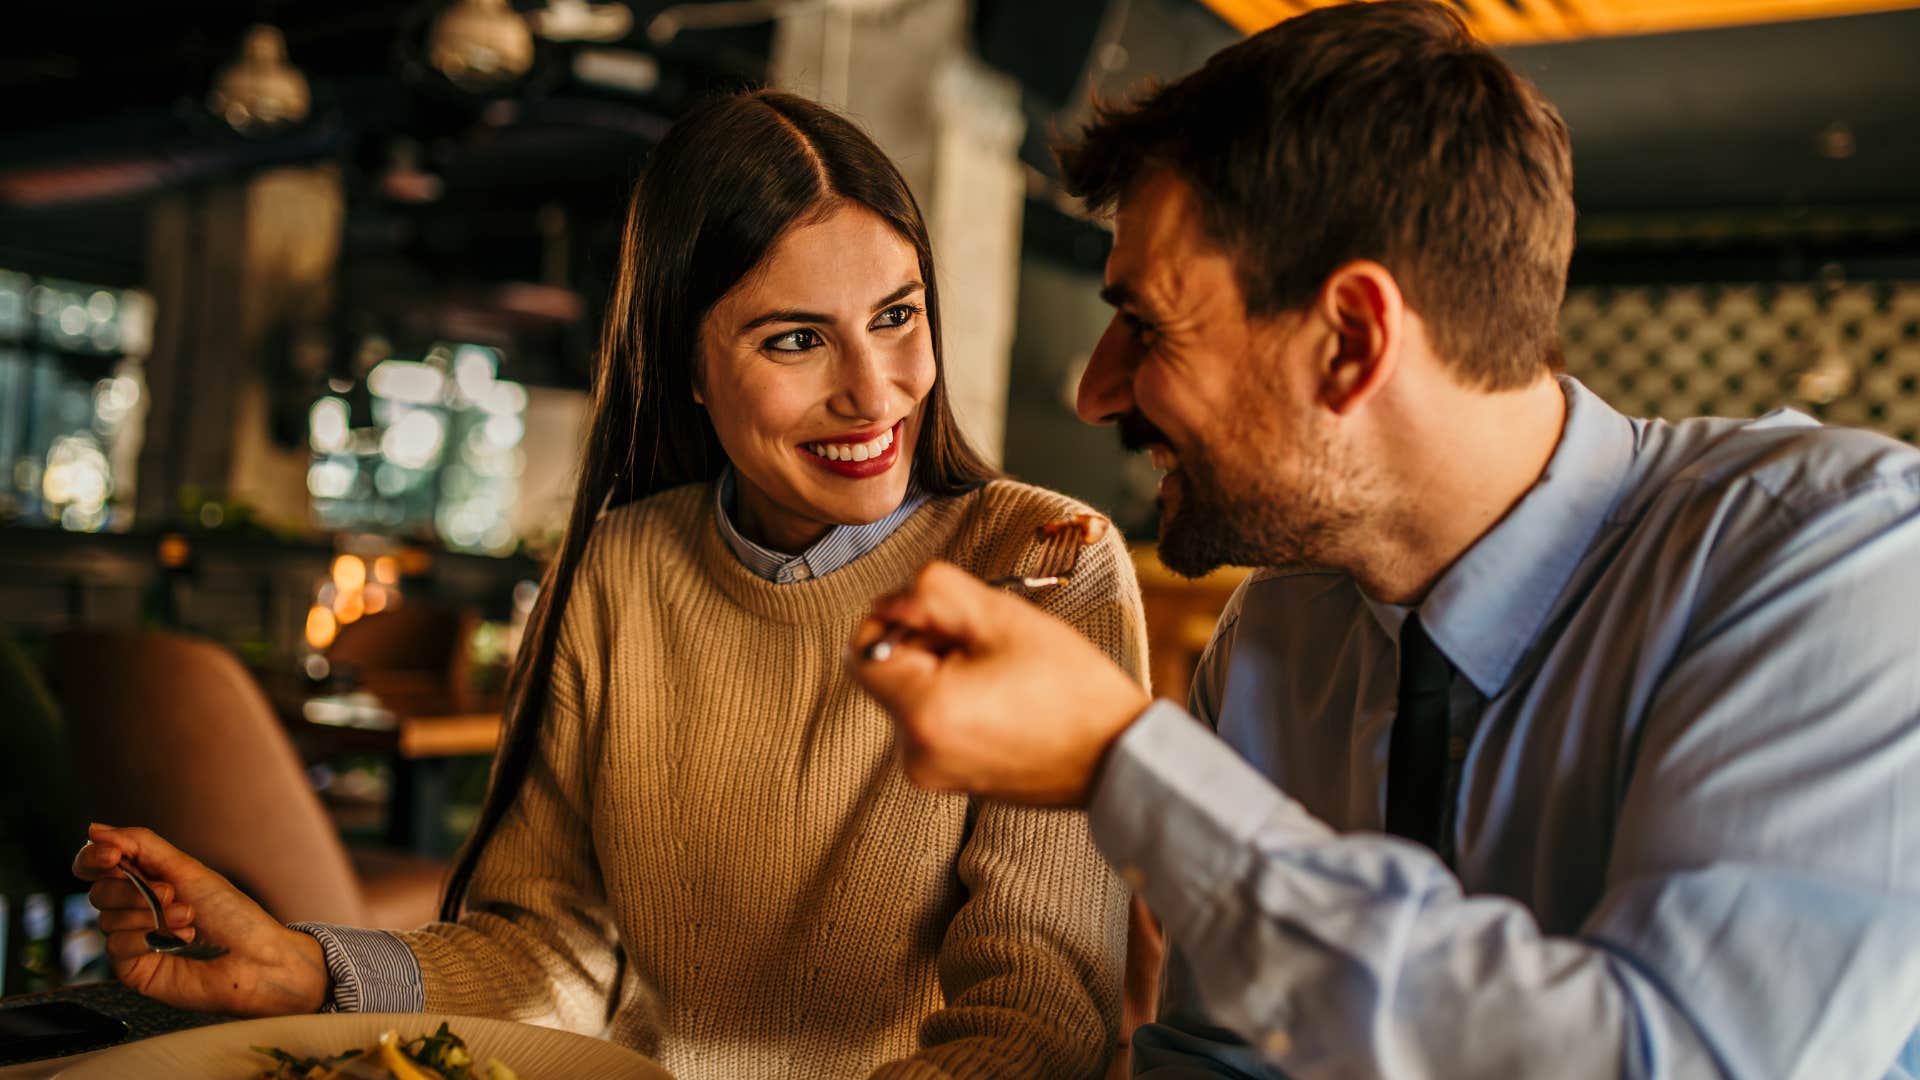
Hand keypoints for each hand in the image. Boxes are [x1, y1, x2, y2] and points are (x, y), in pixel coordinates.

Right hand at [73, 824, 330, 1016]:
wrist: (256, 958)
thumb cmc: (231, 914)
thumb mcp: (187, 869)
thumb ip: (141, 845)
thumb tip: (95, 829)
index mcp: (146, 879)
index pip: (97, 864)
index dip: (95, 857)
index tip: (112, 856)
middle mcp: (133, 908)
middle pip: (99, 891)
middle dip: (133, 890)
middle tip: (172, 894)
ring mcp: (131, 938)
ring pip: (107, 919)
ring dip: (151, 915)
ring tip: (188, 919)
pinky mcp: (132, 968)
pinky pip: (116, 946)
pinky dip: (148, 938)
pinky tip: (179, 942)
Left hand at [849, 561, 1149, 804]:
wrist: (1116, 757)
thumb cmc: (1069, 687)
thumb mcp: (1000, 616)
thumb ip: (932, 593)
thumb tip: (893, 600)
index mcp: (923, 713)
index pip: (862, 648)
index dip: (898, 618)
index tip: (948, 619)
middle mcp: (913, 752)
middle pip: (887, 671)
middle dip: (926, 643)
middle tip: (986, 643)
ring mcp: (928, 771)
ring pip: (909, 692)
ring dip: (941, 668)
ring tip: (1001, 672)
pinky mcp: (946, 776)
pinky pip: (929, 719)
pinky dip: (952, 696)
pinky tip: (1001, 696)